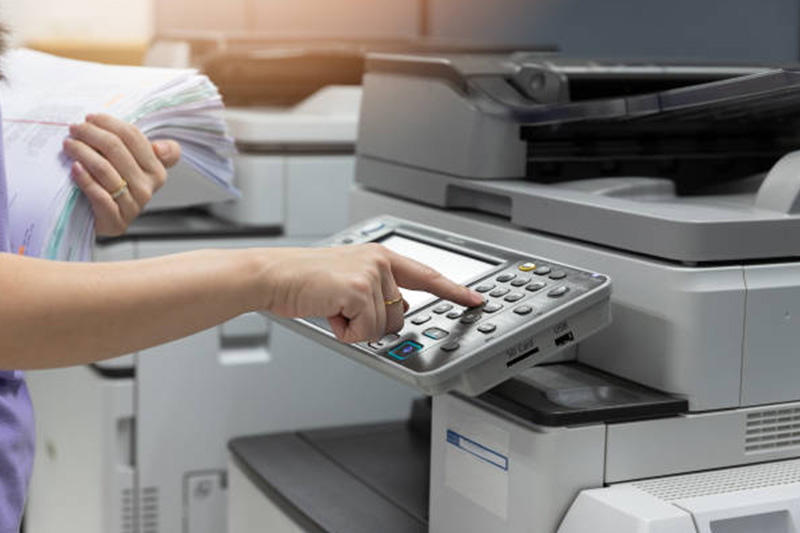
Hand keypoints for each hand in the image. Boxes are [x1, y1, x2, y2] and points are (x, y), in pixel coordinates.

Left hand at [64, 114, 181, 236]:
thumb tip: (161, 147)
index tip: (91, 118)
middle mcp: (148, 187)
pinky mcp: (116, 220)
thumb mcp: (133, 166)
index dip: (109, 123)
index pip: (133, 137)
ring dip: (81, 151)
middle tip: (74, 129)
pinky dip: (84, 178)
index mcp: (157, 170)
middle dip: (90, 133)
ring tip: (68, 145)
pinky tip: (74, 168)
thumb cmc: (111, 187)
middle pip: (116, 148)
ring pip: (104, 168)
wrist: (99, 220)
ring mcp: (132, 205)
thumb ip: (146, 150)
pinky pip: (99, 194)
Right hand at [264, 243, 483, 342]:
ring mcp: (372, 275)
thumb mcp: (348, 280)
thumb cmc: (304, 281)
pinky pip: (366, 332)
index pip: (427, 275)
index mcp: (380, 256)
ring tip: (332, 307)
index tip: (474, 300)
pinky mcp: (360, 290)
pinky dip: (345, 332)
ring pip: (383, 327)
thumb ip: (379, 291)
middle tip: (343, 309)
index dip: (454, 290)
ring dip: (355, 327)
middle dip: (373, 323)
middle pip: (401, 316)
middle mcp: (380, 262)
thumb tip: (400, 311)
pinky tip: (329, 312)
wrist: (274, 276)